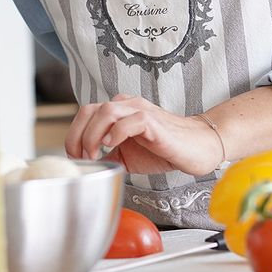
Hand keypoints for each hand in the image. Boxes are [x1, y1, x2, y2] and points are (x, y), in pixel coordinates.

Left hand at [64, 94, 222, 176]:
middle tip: (82, 158)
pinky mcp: (153, 121)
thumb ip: (108, 155)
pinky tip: (112, 147)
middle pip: (89, 110)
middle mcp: (126, 105)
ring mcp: (140, 111)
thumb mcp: (127, 156)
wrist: (198, 148)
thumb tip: (89, 166)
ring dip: (93, 135)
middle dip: (78, 135)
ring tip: (95, 155)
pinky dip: (116, 133)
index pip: (85, 114)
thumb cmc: (164, 150)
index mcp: (118, 111)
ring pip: (105, 111)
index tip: (75, 157)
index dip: (73, 135)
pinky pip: (131, 120)